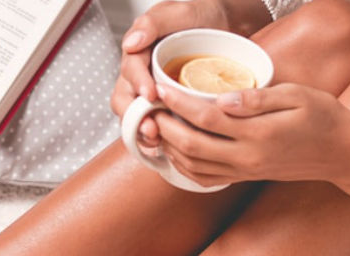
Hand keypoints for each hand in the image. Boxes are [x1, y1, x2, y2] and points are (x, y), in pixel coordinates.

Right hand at [110, 0, 230, 145]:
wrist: (224, 26)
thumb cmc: (199, 16)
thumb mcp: (178, 12)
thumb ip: (153, 23)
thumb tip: (131, 43)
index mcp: (139, 53)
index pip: (130, 71)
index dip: (137, 84)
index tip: (150, 95)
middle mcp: (141, 75)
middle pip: (125, 100)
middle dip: (134, 118)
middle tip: (151, 129)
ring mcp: (152, 94)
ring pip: (136, 117)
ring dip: (142, 133)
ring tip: (156, 143)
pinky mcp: (166, 107)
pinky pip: (154, 125)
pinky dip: (157, 139)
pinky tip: (166, 148)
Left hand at [154, 83, 349, 187]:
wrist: (342, 154)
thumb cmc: (324, 118)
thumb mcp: (298, 96)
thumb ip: (259, 98)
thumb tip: (223, 99)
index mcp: (260, 134)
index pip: (207, 120)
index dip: (180, 104)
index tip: (163, 89)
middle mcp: (248, 158)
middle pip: (192, 147)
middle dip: (165, 127)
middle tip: (151, 109)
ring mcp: (245, 171)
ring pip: (193, 166)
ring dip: (169, 148)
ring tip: (157, 126)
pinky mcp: (245, 177)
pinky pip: (206, 179)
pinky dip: (184, 167)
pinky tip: (175, 150)